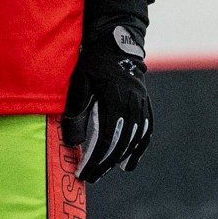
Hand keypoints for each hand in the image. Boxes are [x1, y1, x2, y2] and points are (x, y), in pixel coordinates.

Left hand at [61, 0, 152, 181]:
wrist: (117, 41)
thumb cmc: (93, 61)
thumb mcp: (79, 81)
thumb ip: (76, 110)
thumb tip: (72, 141)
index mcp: (115, 99)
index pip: (105, 139)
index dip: (94, 159)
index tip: (82, 172)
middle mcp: (132, 105)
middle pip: (120, 144)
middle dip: (104, 163)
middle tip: (90, 177)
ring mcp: (142, 105)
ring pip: (134, 140)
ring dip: (119, 159)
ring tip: (104, 170)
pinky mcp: (146, 105)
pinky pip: (145, 132)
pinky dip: (138, 149)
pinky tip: (129, 164)